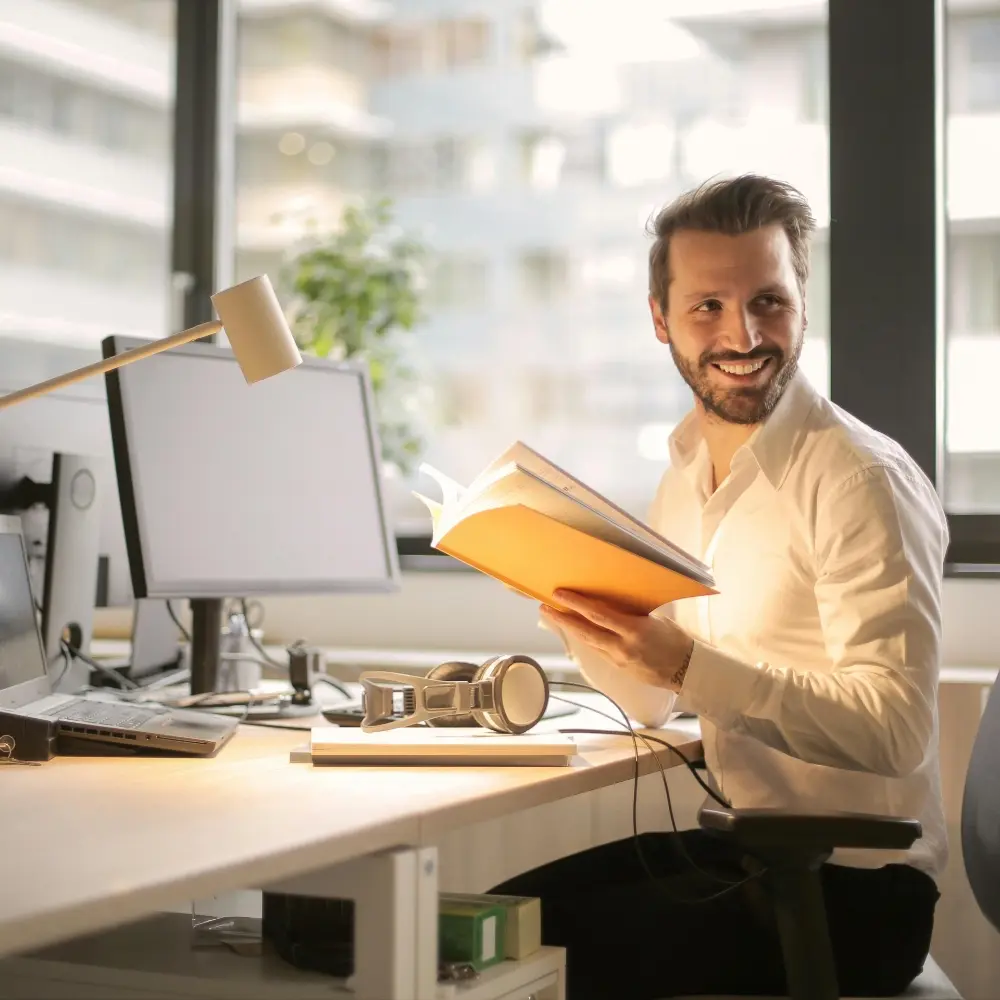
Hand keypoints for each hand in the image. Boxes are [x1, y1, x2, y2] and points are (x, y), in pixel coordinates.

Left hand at [540, 589, 694, 692]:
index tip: (559, 594)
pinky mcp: (619, 668)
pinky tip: (577, 630)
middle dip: (562, 618)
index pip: (598, 614)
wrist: (688, 671)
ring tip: (555, 616)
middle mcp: (622, 646)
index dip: (576, 604)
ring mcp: (619, 660)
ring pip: (588, 642)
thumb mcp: (655, 620)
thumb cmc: (676, 640)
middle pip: (585, 631)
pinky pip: (598, 650)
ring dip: (570, 629)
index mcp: (634, 630)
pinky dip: (586, 638)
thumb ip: (632, 613)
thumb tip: (611, 601)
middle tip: (544, 607)